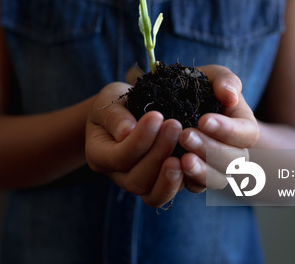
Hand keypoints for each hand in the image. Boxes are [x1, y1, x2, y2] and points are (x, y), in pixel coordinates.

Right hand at [85, 82, 183, 207]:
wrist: (130, 108)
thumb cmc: (117, 101)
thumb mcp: (109, 99)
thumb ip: (114, 116)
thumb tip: (127, 133)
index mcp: (98, 154)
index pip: (118, 157)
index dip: (139, 140)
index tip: (156, 116)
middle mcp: (117, 175)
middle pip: (136, 181)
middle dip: (158, 155)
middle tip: (175, 125)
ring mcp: (139, 182)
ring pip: (154, 195)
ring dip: (172, 174)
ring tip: (188, 151)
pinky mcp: (161, 183)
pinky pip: (172, 193)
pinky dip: (185, 181)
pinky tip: (196, 161)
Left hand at [176, 65, 258, 192]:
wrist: (172, 101)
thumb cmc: (200, 87)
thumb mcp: (212, 76)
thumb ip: (225, 81)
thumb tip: (230, 97)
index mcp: (243, 128)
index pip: (246, 134)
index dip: (227, 130)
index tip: (203, 120)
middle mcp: (234, 152)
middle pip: (234, 162)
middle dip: (210, 150)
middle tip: (184, 135)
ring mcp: (216, 168)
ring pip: (218, 180)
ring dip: (201, 171)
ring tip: (182, 160)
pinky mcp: (195, 178)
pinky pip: (196, 187)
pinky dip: (185, 181)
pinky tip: (171, 169)